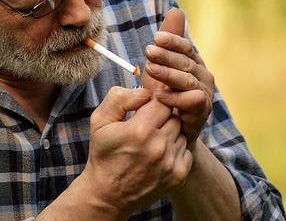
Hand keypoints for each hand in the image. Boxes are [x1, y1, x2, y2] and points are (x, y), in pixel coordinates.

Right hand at [79, 86, 192, 217]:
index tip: (144, 112)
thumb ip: (119, 98)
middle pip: (174, 117)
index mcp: (139, 130)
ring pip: (181, 133)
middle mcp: (158, 146)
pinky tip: (158, 156)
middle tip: (146, 127)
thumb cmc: (104, 153)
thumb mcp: (99, 120)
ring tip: (151, 143)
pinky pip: (186, 151)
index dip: (153, 105)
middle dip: (162, 119)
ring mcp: (170, 163)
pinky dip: (175, 151)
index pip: (162, 102)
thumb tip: (145, 91)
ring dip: (169, 134)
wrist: (108, 194)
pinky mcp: (178, 176)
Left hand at [141, 9, 214, 145]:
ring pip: (187, 80)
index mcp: (194, 61)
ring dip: (168, 74)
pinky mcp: (202, 112)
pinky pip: (191, 102)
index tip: (155, 37)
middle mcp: (203, 75)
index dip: (172, 41)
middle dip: (166, 56)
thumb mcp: (163, 65)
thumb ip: (168, 42)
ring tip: (150, 69)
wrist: (173, 129)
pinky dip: (175, 98)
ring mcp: (205, 94)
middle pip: (185, 62)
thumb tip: (177, 10)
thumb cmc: (167, 92)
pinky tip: (159, 95)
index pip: (185, 47)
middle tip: (148, 52)